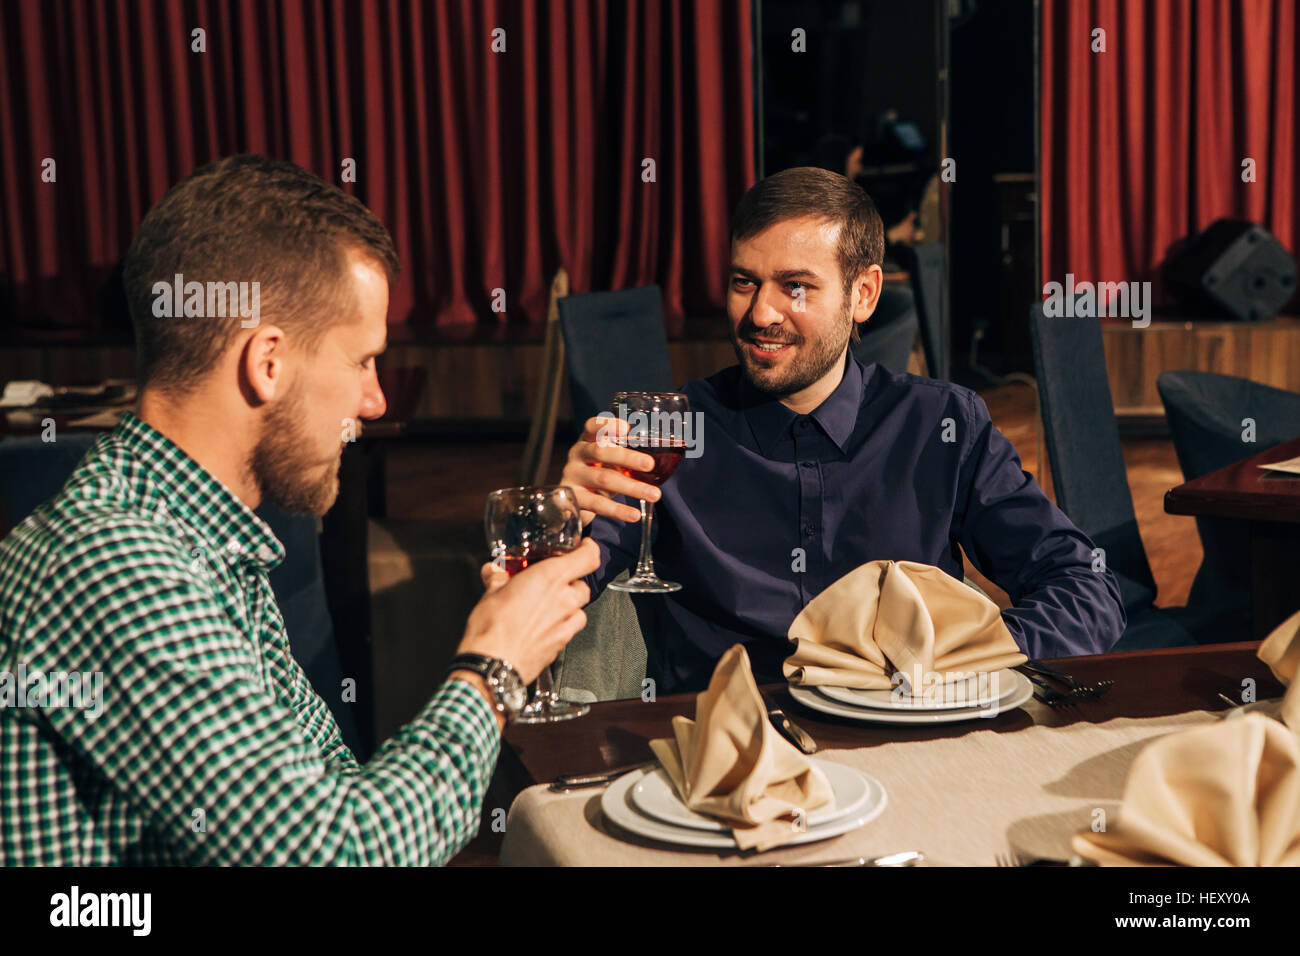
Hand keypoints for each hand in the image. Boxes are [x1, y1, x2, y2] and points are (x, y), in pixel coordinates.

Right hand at [459, 538, 600, 683]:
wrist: (493, 665)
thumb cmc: (492, 629)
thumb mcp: (489, 594)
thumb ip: (497, 578)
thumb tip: (494, 572)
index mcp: (550, 578)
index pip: (589, 557)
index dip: (589, 549)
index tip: (584, 547)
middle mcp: (564, 599)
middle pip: (584, 583)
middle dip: (572, 581)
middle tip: (554, 581)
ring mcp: (566, 622)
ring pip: (580, 607)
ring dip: (569, 604)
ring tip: (548, 605)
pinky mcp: (562, 643)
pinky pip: (571, 628)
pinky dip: (563, 624)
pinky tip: (546, 626)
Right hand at [559, 415, 660, 526]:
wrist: (572, 502)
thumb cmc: (598, 474)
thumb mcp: (609, 462)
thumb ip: (627, 456)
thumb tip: (668, 456)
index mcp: (587, 440)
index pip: (592, 427)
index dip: (607, 425)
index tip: (626, 428)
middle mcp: (577, 455)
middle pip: (600, 452)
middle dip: (627, 458)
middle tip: (649, 464)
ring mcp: (572, 476)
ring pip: (603, 479)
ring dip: (632, 487)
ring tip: (654, 494)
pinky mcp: (574, 498)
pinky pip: (597, 504)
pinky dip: (618, 510)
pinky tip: (634, 514)